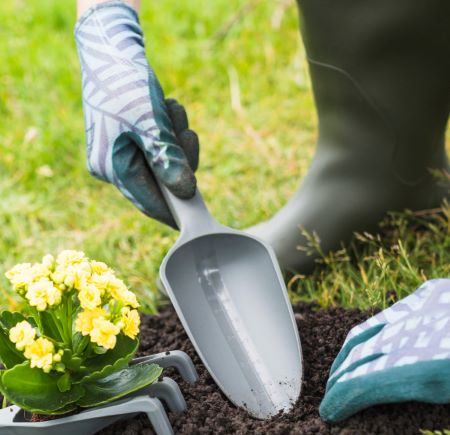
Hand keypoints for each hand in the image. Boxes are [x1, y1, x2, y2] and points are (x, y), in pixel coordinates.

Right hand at [75, 1, 198, 226]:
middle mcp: (114, 166)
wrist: (111, 49)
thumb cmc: (126, 85)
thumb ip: (168, 161)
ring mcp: (122, 153)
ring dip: (176, 141)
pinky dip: (170, 132)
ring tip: (170, 111)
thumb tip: (186, 192)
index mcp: (112, 169)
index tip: (198, 218)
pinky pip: (160, 148)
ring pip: (164, 164)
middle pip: (160, 183)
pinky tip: (167, 109)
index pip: (149, 203)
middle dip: (178, 159)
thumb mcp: (150, 125)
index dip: (175, 212)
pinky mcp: (132, 141)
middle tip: (185, 133)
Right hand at [320, 279, 449, 421]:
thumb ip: (424, 393)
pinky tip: (371, 342)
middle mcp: (422, 332)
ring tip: (340, 373)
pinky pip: (393, 312)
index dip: (342, 398)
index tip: (329, 412)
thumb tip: (381, 410)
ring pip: (370, 330)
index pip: (367, 381)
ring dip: (349, 353)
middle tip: (329, 398)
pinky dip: (374, 330)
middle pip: (362, 355)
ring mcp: (428, 307)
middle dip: (339, 378)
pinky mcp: (435, 294)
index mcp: (434, 367)